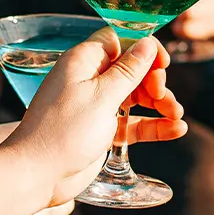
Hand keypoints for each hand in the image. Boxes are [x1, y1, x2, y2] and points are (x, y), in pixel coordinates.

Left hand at [5, 27, 186, 204]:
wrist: (37, 174)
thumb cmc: (63, 131)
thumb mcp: (102, 97)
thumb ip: (128, 71)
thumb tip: (148, 43)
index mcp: (84, 61)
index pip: (120, 40)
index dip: (144, 48)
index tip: (163, 63)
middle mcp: (89, 80)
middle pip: (132, 69)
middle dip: (154, 80)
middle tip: (163, 96)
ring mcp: (95, 105)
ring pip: (136, 97)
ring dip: (159, 104)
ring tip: (176, 116)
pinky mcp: (100, 130)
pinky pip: (132, 123)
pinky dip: (153, 125)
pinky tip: (176, 129)